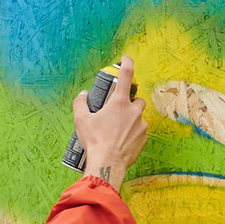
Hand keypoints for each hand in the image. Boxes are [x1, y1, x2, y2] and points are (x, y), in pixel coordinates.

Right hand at [73, 55, 148, 185]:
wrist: (108, 164)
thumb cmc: (95, 142)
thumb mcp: (81, 120)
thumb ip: (80, 103)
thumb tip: (82, 95)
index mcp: (119, 103)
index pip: (127, 76)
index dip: (127, 64)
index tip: (127, 59)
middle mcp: (133, 112)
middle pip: (137, 99)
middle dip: (130, 102)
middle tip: (118, 109)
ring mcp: (141, 126)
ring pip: (140, 117)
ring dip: (132, 119)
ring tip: (118, 129)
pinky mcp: (144, 139)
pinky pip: (141, 131)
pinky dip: (133, 133)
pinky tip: (122, 140)